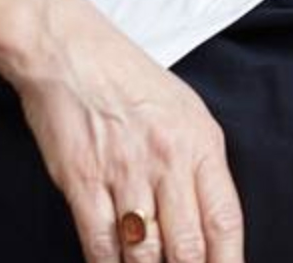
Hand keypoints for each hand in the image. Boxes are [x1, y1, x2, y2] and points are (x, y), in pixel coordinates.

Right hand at [5, 0, 244, 262]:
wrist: (68, 50)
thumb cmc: (128, 82)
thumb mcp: (184, 112)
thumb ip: (199, 166)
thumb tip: (211, 225)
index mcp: (201, 142)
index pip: (225, 220)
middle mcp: (168, 159)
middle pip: (187, 246)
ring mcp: (124, 171)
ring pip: (144, 253)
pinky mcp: (82, 180)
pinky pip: (101, 242)